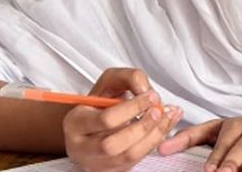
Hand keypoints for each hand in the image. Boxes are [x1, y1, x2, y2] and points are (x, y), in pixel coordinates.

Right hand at [63, 68, 182, 171]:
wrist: (95, 123)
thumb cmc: (103, 101)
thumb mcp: (112, 80)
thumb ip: (131, 78)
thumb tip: (147, 92)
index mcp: (75, 122)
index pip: (106, 119)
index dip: (134, 108)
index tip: (152, 96)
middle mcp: (80, 147)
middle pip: (112, 145)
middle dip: (142, 127)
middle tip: (159, 111)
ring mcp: (94, 163)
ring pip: (126, 158)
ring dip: (152, 137)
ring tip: (166, 118)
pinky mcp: (109, 170)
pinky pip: (134, 163)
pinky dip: (152, 145)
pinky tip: (163, 129)